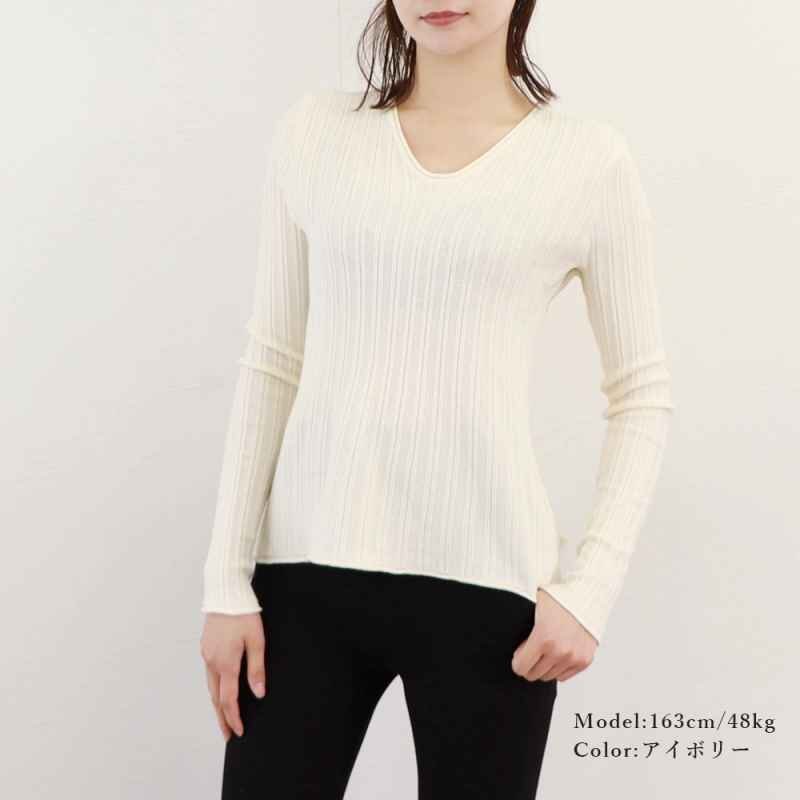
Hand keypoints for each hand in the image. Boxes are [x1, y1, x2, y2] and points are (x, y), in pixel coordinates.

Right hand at [200, 612, 266, 740]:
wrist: (226, 593)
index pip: (228, 699)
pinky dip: (214, 687)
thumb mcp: (256, 640)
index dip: (233, 717)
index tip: (238, 732)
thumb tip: (258, 693)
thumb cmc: (244, 614)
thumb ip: (256, 668)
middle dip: (222, 717)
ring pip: (210, 686)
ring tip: (223, 717)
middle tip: (227, 734)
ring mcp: (206, 654)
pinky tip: (220, 689)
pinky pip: (209, 673)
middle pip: (215, 697)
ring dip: (217, 703)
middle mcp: (212, 662)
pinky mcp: (206, 646)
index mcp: (225, 663)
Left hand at [510, 589, 597, 682]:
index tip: (519, 653)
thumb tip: (506, 641)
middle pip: (534, 674)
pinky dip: (559, 667)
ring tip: (545, 649)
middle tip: (531, 650)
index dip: (517, 660)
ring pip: (549, 676)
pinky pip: (564, 676)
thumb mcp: (532, 606)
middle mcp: (560, 651)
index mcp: (543, 638)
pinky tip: (557, 653)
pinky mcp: (585, 660)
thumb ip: (521, 627)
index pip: (520, 667)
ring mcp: (574, 657)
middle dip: (529, 664)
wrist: (584, 592)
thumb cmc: (557, 595)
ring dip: (544, 666)